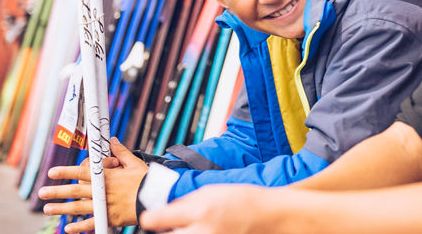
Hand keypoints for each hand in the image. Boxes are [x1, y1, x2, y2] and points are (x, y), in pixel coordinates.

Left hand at [38, 137, 148, 232]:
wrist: (156, 198)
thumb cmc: (146, 179)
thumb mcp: (134, 162)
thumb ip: (120, 152)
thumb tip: (112, 140)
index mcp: (107, 177)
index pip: (82, 172)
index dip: (66, 171)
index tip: (52, 172)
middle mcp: (102, 192)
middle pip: (75, 191)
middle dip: (57, 191)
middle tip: (42, 192)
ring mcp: (105, 206)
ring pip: (79, 208)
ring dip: (62, 209)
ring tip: (47, 209)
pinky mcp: (110, 219)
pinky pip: (92, 223)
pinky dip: (79, 227)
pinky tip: (68, 228)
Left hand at [140, 184, 275, 233]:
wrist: (270, 217)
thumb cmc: (242, 201)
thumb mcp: (210, 192)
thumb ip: (184, 203)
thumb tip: (162, 213)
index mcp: (199, 211)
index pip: (155, 220)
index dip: (151, 219)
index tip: (151, 218)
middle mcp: (203, 233)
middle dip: (168, 231)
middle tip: (177, 224)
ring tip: (194, 228)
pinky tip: (203, 231)